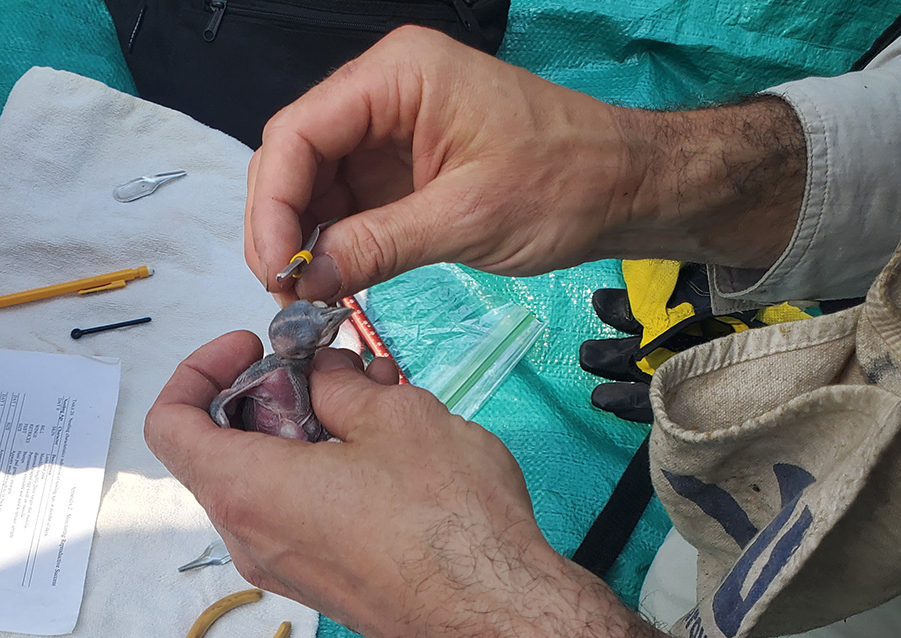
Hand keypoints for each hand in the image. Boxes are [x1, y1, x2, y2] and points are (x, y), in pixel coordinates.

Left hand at [145, 334, 701, 637]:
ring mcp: (285, 568)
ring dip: (309, 428)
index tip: (254, 345)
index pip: (169, 423)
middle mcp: (249, 537)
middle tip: (336, 369)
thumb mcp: (393, 417)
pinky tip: (390, 449)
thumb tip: (317, 374)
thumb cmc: (444, 516)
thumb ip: (336, 384)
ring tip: (380, 400)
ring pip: (268, 478)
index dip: (199, 369)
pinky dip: (324, 468)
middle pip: (222, 447)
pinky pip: (298, 512)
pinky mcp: (323, 584)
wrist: (501, 623)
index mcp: (246, 491)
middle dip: (272, 391)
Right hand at [245, 26, 804, 303]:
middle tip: (284, 294)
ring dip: (304, 241)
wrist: (628, 188)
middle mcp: (383, 93)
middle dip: (281, 226)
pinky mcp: (402, 167)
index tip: (274, 270)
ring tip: (304, 299)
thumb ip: (377, 246)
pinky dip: (334, 244)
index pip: (299, 132)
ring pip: (315, 184)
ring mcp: (390, 130)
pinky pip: (348, 203)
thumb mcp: (467, 217)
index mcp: (397, 76)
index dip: (273, 204)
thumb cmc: (566, 183)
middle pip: (297, 156)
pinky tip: (331, 282)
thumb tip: (303, 283)